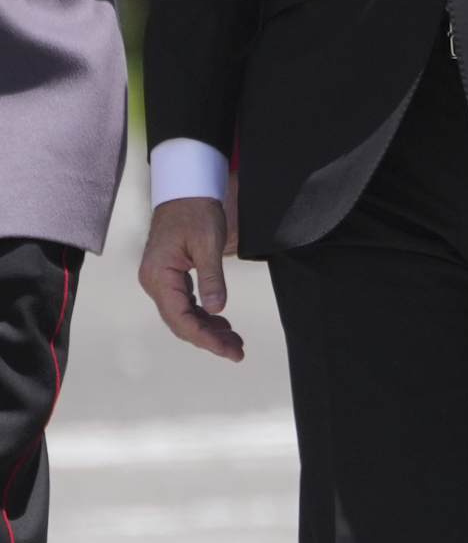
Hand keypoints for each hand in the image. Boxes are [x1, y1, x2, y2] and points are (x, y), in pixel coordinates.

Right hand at [138, 198, 244, 361]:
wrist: (186, 190)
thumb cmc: (196, 212)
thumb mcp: (208, 243)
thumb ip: (212, 278)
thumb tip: (216, 310)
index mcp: (159, 276)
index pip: (180, 318)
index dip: (205, 337)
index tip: (228, 350)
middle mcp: (155, 282)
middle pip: (180, 321)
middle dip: (209, 339)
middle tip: (238, 352)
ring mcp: (161, 280)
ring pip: (183, 315)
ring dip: (208, 330)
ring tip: (235, 343)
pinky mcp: (170, 277)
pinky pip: (185, 304)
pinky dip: (204, 316)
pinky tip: (223, 324)